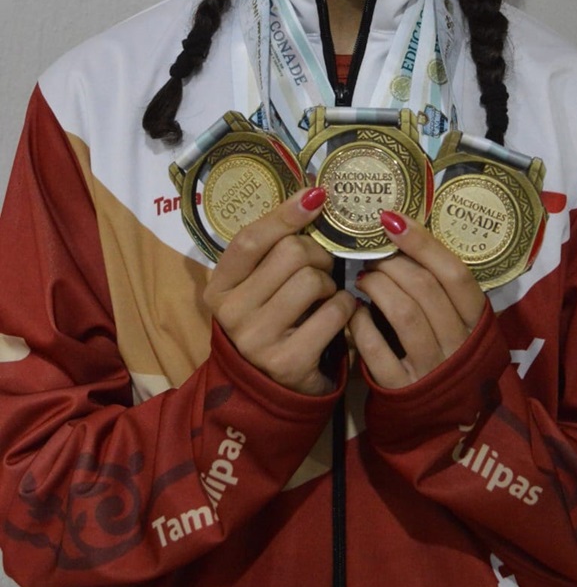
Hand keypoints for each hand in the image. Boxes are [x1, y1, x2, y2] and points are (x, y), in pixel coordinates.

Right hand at [203, 188, 354, 395]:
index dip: (285, 213)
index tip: (316, 196)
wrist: (270, 392)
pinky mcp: (289, 362)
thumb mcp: (257, 288)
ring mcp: (257, 340)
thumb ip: (273, 250)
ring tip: (325, 297)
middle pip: (290, 253)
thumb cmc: (271, 323)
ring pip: (314, 280)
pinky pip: (334, 312)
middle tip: (323, 267)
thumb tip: (313, 194)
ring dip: (332, 284)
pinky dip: (346, 308)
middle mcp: (231, 313)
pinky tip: (339, 316)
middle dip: (319, 254)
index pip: (251, 239)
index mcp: (219, 288)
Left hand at [349, 210, 486, 388]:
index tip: (390, 219)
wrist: (443, 419)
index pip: (454, 272)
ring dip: (377, 287)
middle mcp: (459, 343)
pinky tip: (353, 313)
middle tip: (372, 255)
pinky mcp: (403, 389)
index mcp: (477, 319)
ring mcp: (432, 368)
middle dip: (392, 263)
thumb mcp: (458, 321)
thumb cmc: (447, 353)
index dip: (422, 242)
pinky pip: (377, 349)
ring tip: (363, 279)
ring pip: (403, 313)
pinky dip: (361, 325)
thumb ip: (439, 287)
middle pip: (425, 288)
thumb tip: (401, 234)